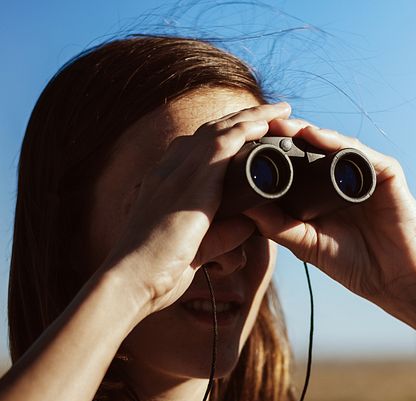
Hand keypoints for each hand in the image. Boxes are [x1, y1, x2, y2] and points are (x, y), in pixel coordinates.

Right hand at [101, 102, 292, 317]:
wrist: (133, 277)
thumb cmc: (157, 271)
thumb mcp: (195, 246)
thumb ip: (222, 234)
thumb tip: (248, 224)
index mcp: (165, 181)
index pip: (197, 148)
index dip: (224, 136)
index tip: (247, 132)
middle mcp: (170, 168)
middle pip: (211, 131)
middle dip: (243, 118)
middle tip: (271, 111)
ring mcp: (180, 169)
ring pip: (223, 129)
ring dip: (254, 115)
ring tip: (281, 109)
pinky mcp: (194, 178)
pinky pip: (227, 140)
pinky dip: (249, 127)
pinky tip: (268, 121)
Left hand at [243, 119, 415, 305]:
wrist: (395, 279)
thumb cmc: (354, 264)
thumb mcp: (308, 244)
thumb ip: (279, 227)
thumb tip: (244, 209)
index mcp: (324, 191)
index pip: (297, 162)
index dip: (273, 151)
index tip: (246, 144)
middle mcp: (344, 176)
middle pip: (313, 146)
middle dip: (287, 134)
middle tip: (260, 126)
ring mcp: (365, 172)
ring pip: (333, 143)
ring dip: (307, 131)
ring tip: (283, 126)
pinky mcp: (386, 172)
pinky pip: (359, 151)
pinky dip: (337, 141)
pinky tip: (316, 136)